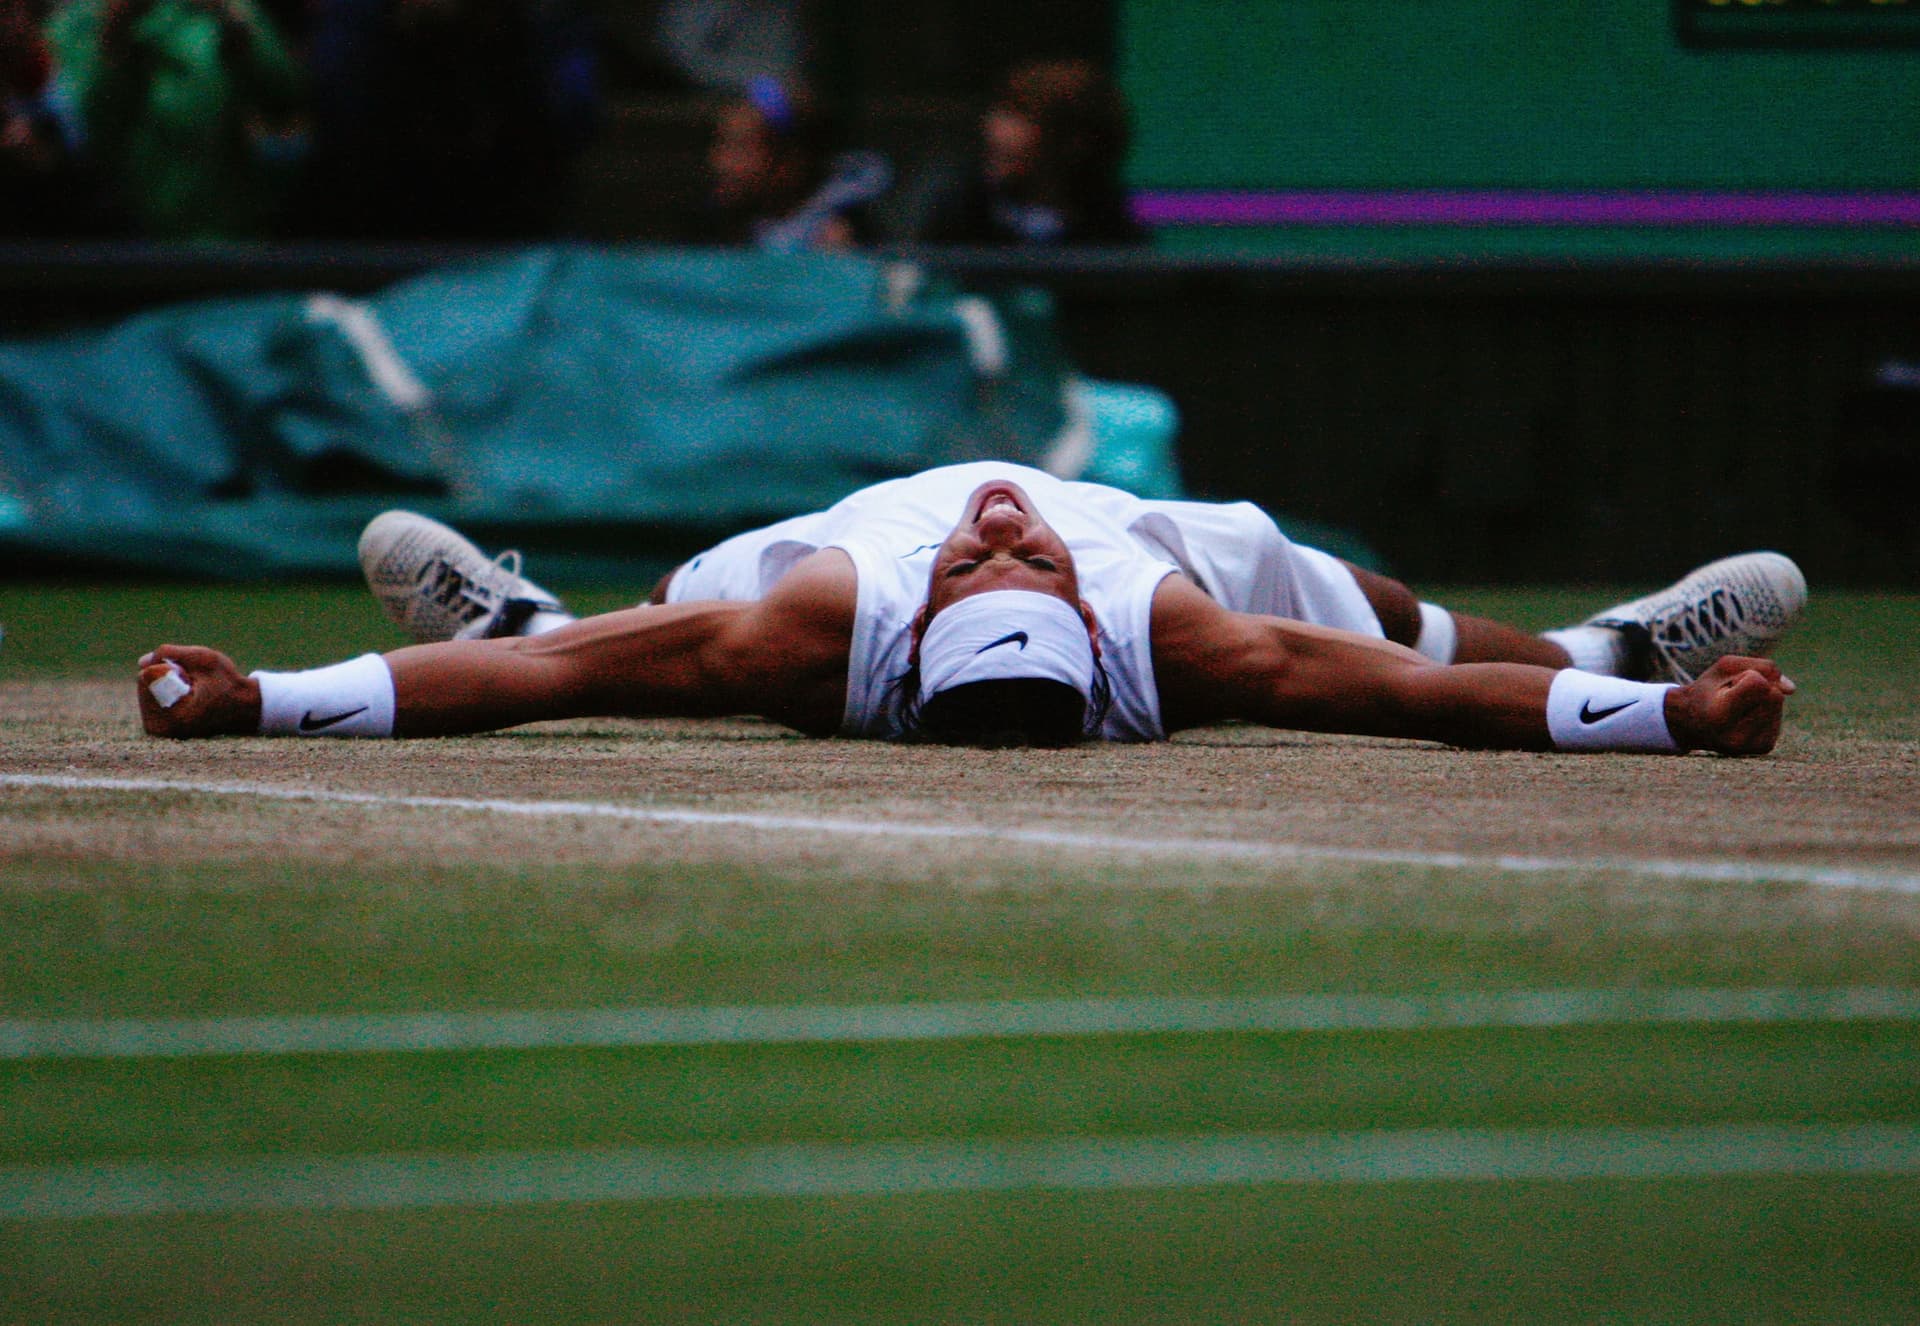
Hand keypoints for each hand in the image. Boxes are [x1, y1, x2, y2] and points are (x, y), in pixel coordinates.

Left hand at [137, 645, 261, 738]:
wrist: (243, 709)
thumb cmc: (227, 683)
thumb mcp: (205, 659)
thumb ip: (170, 653)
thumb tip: (141, 663)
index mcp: (173, 717)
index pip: (148, 676)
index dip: (173, 668)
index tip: (196, 681)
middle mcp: (159, 728)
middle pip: (143, 682)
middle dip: (166, 675)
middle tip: (195, 685)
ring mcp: (155, 729)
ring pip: (144, 688)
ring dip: (164, 682)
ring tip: (191, 691)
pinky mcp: (154, 728)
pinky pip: (147, 696)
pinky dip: (162, 689)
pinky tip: (182, 696)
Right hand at [1664, 655, 1795, 755]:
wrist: (1690, 724)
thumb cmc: (1707, 690)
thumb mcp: (1725, 667)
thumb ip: (1762, 666)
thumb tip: (1791, 690)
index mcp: (1720, 716)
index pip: (1759, 684)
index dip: (1745, 676)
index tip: (1725, 687)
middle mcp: (1736, 736)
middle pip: (1774, 695)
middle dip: (1758, 688)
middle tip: (1731, 697)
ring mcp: (1751, 745)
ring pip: (1778, 705)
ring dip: (1762, 699)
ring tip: (1737, 708)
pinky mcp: (1762, 747)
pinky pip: (1778, 717)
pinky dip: (1765, 711)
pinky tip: (1745, 718)